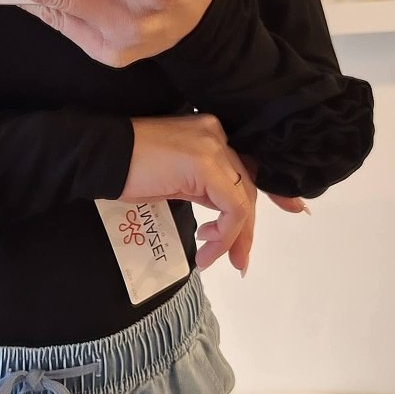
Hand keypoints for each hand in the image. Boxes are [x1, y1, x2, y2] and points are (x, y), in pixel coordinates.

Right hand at [117, 115, 308, 276]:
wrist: (100, 156)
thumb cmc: (126, 169)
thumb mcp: (173, 178)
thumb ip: (202, 186)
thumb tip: (222, 215)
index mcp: (210, 133)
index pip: (249, 164)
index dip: (275, 191)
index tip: (295, 209)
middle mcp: (218, 134)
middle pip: (249, 185)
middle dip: (248, 229)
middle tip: (240, 261)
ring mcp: (214, 146)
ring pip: (244, 200)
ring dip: (234, 237)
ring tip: (215, 259)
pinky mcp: (207, 165)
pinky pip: (232, 208)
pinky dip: (225, 234)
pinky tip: (206, 247)